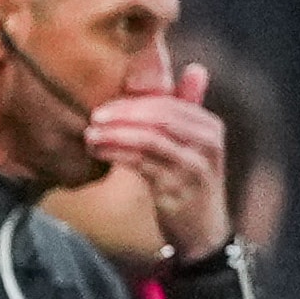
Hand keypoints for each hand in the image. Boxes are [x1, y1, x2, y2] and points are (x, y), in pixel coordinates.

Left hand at [86, 66, 230, 262]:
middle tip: (94, 116)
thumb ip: (185, 110)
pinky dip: (117, 153)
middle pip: (160, 116)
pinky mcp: (179, 187)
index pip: (168, 103)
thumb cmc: (186, 182)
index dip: (134, 101)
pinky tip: (98, 151)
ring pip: (150, 138)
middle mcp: (208, 142)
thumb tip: (194, 68)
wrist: (201, 230)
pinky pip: (143, 163)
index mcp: (209, 126)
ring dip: (115, 134)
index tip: (104, 105)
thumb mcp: (188, 145)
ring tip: (89, 134)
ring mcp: (195, 165)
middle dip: (123, 114)